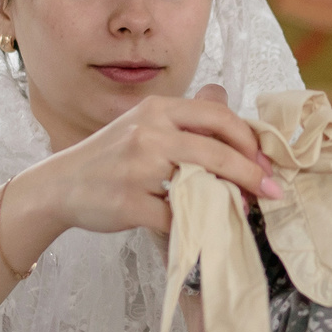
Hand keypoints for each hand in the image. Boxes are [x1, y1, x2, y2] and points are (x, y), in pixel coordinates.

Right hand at [20, 86, 277, 246]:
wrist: (60, 186)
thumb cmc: (109, 158)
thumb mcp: (143, 124)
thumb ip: (183, 119)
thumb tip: (227, 101)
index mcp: (157, 109)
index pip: (218, 116)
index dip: (249, 140)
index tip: (265, 162)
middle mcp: (148, 132)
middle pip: (217, 150)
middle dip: (252, 173)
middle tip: (272, 191)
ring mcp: (137, 168)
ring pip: (201, 184)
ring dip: (230, 200)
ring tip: (245, 210)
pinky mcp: (129, 202)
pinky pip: (175, 218)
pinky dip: (195, 226)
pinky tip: (206, 230)